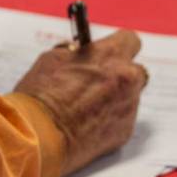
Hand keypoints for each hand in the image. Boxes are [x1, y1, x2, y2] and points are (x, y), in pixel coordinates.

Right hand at [14, 30, 146, 176]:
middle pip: (136, 71)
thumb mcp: (52, 59)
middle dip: (121, 75)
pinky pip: (123, 120)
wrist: (40, 136)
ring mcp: (129, 107)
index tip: (109, 54)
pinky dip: (110, 122)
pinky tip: (88, 126)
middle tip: (99, 83)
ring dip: (115, 100)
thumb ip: (75, 53)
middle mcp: (127, 79)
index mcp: (110, 55)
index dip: (118, 47)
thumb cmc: (41, 96)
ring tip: (87, 110)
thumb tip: (80, 52)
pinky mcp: (126, 131)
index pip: (130, 40)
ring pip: (129, 98)